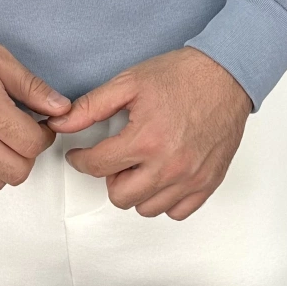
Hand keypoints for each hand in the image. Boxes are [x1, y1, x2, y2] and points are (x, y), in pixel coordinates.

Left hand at [45, 47, 252, 219]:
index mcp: (145, 140)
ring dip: (137, 190)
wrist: (226, 74)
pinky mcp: (209, 182)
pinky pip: (177, 211)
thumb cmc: (181, 75)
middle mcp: (169, 165)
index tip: (80, 155)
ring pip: (147, 208)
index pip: (97, 166)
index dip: (80, 160)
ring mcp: (191, 178)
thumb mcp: (129, 83)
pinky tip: (161, 175)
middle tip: (116, 157)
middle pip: (120, 196)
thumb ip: (90, 107)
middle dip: (110, 177)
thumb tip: (60, 123)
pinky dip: (165, 199)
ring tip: (140, 164)